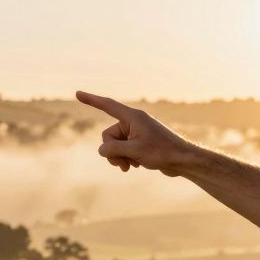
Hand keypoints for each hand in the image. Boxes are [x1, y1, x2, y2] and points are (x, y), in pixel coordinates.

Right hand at [75, 91, 196, 175]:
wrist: (182, 160)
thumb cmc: (162, 152)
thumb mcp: (134, 151)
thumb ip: (112, 149)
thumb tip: (102, 150)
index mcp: (133, 117)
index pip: (107, 106)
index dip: (91, 100)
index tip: (77, 93)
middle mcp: (133, 122)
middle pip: (108, 135)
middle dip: (112, 151)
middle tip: (123, 163)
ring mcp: (136, 132)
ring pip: (114, 145)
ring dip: (119, 157)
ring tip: (130, 166)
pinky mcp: (139, 142)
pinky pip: (123, 150)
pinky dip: (126, 158)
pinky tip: (135, 165)